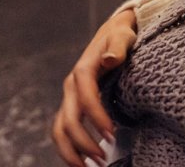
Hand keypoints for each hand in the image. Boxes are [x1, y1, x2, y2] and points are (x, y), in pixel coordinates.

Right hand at [51, 8, 137, 165]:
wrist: (113, 32)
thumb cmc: (122, 34)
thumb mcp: (123, 34)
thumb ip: (119, 46)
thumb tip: (111, 58)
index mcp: (83, 70)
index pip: (86, 99)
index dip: (96, 118)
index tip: (111, 135)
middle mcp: (72, 86)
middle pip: (68, 121)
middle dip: (83, 143)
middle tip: (103, 159)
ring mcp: (70, 97)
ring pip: (60, 129)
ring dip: (72, 151)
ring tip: (92, 166)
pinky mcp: (73, 104)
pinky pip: (65, 129)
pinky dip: (71, 147)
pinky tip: (85, 160)